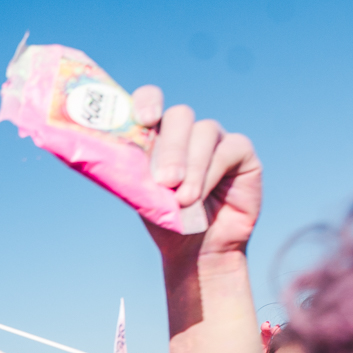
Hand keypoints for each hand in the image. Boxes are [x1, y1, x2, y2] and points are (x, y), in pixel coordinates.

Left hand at [128, 86, 261, 257]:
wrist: (197, 251)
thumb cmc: (168, 222)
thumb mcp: (144, 199)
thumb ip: (132, 176)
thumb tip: (111, 161)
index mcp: (158, 135)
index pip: (151, 100)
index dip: (147, 101)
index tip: (144, 119)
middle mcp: (187, 131)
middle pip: (179, 116)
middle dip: (170, 148)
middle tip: (165, 180)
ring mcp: (215, 138)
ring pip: (204, 132)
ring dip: (192, 167)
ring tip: (183, 199)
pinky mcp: (241, 151)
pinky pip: (228, 150)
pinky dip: (211, 174)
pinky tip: (200, 197)